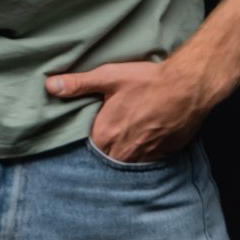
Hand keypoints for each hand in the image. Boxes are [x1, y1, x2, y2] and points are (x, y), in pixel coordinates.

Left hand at [47, 60, 213, 162]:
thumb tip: (50, 86)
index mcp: (105, 134)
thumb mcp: (108, 77)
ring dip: (124, 153)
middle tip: (109, 134)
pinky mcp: (165, 154)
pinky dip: (144, 153)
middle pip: (106, 156)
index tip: (89, 132)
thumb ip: (78, 84)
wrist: (189, 87)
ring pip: (127, 162)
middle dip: (104, 148)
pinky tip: (144, 139)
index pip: (86, 148)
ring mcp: (146, 155)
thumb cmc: (147, 81)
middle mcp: (124, 150)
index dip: (87, 140)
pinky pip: (148, 160)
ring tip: (125, 137)